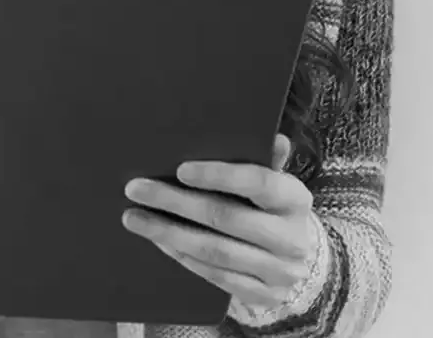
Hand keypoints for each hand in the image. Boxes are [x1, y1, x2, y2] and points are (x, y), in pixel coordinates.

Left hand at [120, 134, 318, 308]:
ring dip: (169, 233)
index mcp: (295, 200)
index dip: (219, 175)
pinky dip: (182, 256)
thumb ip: (267, 162)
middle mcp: (290, 238)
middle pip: (227, 218)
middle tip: (136, 189)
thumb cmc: (274, 211)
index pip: (259, 183)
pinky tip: (158, 241)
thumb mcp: (276, 184)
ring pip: (214, 251)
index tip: (180, 169)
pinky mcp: (261, 296)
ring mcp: (277, 272)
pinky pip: (213, 275)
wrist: (298, 262)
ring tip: (134, 218)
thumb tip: (273, 138)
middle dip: (176, 202)